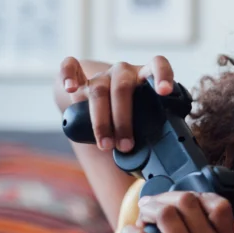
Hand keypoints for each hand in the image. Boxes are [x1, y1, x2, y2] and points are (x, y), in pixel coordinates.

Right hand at [59, 55, 175, 153]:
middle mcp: (125, 72)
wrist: (104, 97)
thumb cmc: (132, 113)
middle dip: (123, 120)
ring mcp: (103, 73)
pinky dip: (68, 75)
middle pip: (123, 88)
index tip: (165, 92)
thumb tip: (162, 167)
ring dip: (101, 121)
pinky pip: (70, 67)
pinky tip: (70, 89)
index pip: (158, 65)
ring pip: (99, 90)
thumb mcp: (146, 118)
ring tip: (105, 145)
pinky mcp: (81, 75)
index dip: (163, 75)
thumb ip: (154, 131)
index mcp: (146, 77)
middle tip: (125, 146)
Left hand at [121, 191, 233, 232]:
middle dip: (165, 198)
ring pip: (165, 213)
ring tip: (142, 219)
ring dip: (147, 210)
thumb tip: (179, 207)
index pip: (220, 204)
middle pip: (187, 202)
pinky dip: (130, 231)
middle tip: (151, 206)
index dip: (198, 195)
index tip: (182, 200)